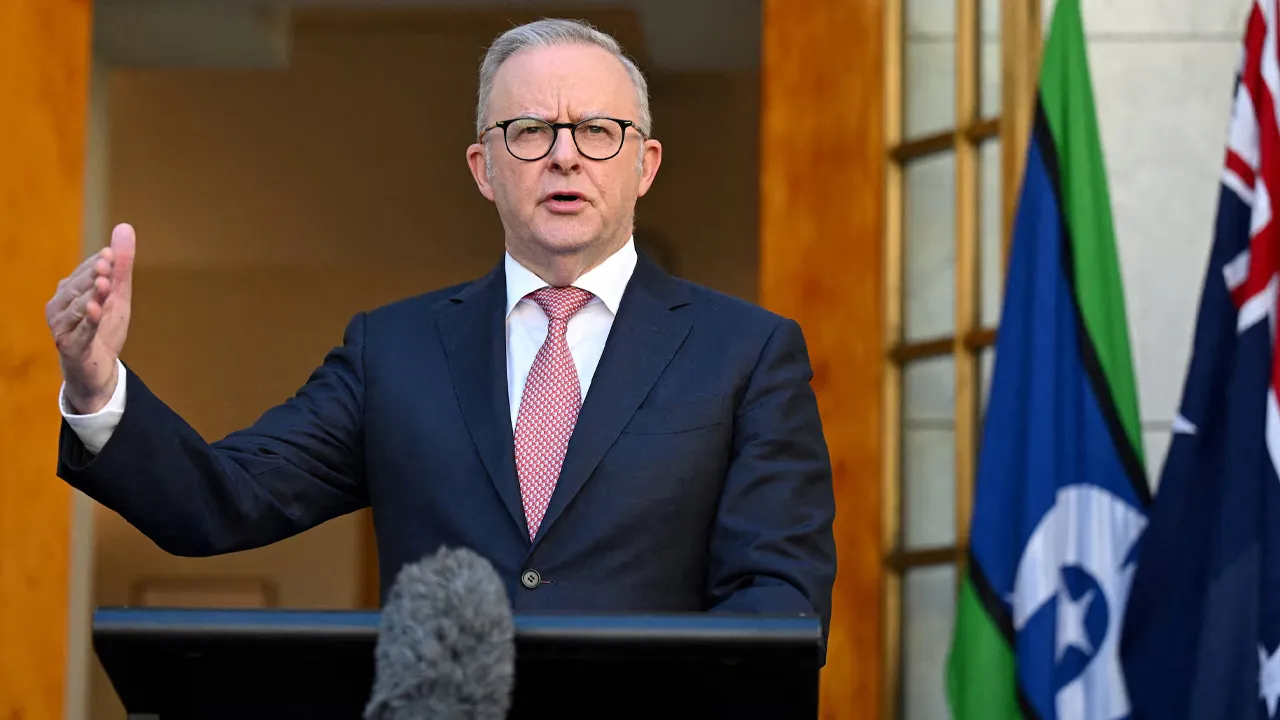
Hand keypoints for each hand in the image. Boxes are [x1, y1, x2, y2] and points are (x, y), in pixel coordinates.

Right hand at [46, 223, 135, 413]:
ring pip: (77, 309)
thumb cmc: (103, 327)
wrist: (97, 368)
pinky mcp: (70, 347)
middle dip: (91, 276)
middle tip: (106, 265)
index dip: (98, 264)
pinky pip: (80, 332)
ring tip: (103, 285)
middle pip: (77, 288)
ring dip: (90, 296)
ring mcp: (61, 327)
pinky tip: (96, 310)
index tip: (110, 254)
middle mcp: (59, 306)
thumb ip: (121, 265)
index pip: (84, 273)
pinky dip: (88, 321)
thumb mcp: (117, 295)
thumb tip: (125, 226)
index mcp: (68, 291)